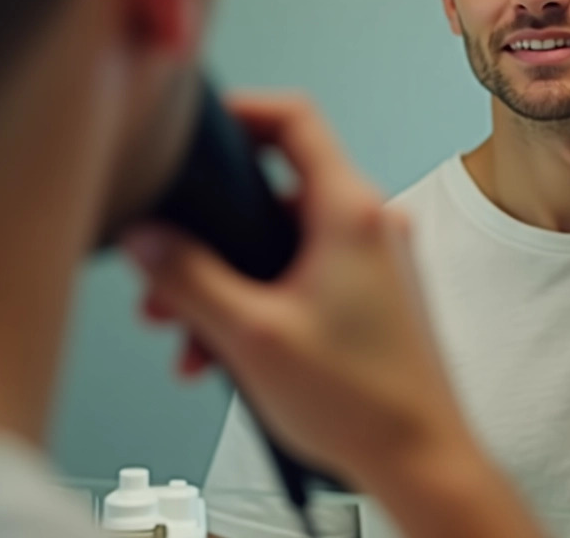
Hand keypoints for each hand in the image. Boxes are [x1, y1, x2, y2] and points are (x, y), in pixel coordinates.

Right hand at [121, 92, 476, 489]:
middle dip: (210, 231)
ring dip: (227, 278)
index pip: (296, 119)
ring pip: (282, 242)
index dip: (242, 110)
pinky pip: (304, 274)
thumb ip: (187, 278)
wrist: (420, 458)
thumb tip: (149, 239)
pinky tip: (221, 350)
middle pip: (274, 189)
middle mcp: (370, 223)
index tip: (199, 126)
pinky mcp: (374, 291)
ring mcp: (376, 258)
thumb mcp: (250, 335)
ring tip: (184, 326)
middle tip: (164, 268)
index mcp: (350, 212)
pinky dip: (260, 299)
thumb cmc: (361, 402)